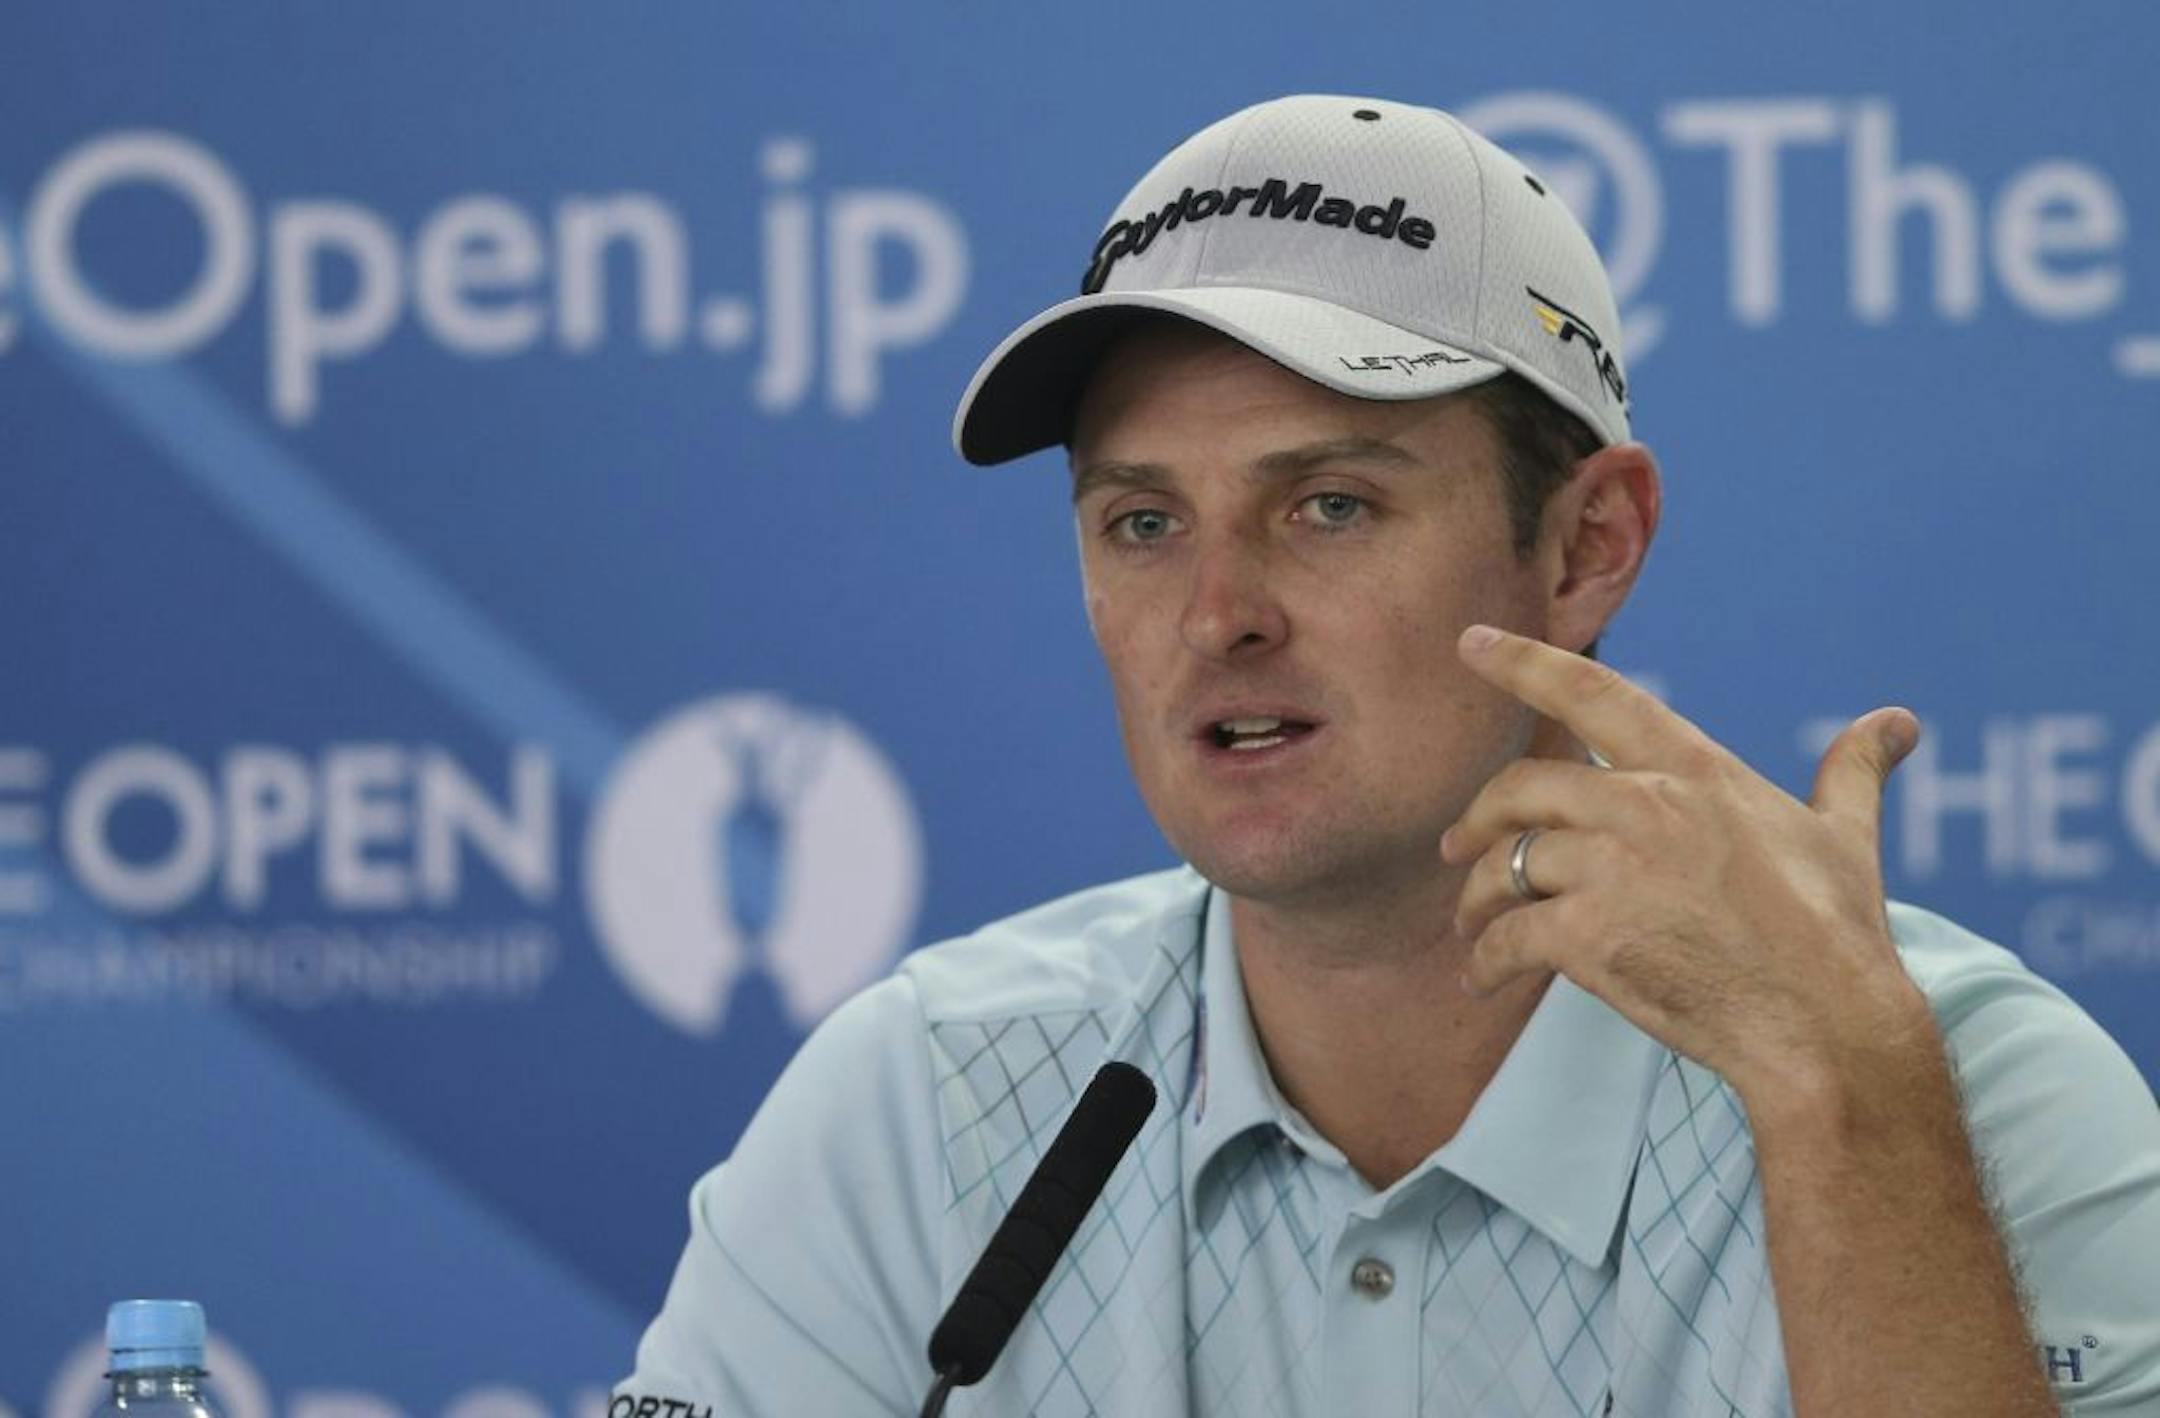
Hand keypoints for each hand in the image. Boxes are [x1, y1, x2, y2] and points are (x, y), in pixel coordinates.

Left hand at [1437, 624, 1931, 1099]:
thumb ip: (1852, 772)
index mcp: (1695, 770)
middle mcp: (1645, 805)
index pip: (1594, 694)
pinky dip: (1484, 960)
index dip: (1524, 661)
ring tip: (1471, 926)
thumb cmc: (1838, 935)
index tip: (1471, 641)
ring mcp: (1614, 869)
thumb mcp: (1845, 837)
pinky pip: (1508, 936)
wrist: (1826, 1027)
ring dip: (1477, 897)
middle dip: (1480, 818)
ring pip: (1506, 863)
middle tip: (1458, 847)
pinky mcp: (1589, 937)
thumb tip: (1896, 723)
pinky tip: (1479, 978)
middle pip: (1523, 787)